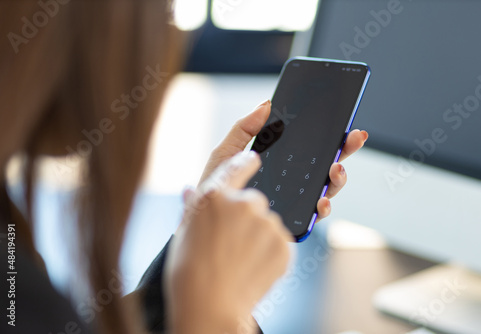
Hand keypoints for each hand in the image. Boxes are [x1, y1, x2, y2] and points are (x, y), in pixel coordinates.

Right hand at [166, 152, 292, 333]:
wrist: (209, 307)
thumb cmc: (189, 272)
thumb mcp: (183, 233)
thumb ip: (192, 207)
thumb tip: (189, 190)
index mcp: (214, 196)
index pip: (235, 166)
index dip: (245, 161)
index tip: (253, 159)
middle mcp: (243, 203)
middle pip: (254, 201)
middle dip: (247, 218)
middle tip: (233, 244)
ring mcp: (266, 223)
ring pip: (268, 223)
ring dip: (259, 237)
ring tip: (240, 261)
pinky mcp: (283, 244)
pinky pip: (280, 241)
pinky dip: (271, 252)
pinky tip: (253, 268)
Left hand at [198, 100, 368, 221]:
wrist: (203, 223)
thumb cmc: (213, 188)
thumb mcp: (226, 153)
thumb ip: (244, 129)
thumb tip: (265, 104)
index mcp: (279, 163)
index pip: (310, 147)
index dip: (329, 136)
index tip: (345, 123)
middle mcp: (291, 181)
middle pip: (324, 165)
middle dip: (344, 151)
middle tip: (354, 138)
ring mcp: (293, 201)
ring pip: (325, 188)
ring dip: (338, 178)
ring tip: (336, 168)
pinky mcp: (290, 220)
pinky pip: (312, 214)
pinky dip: (323, 207)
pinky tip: (321, 200)